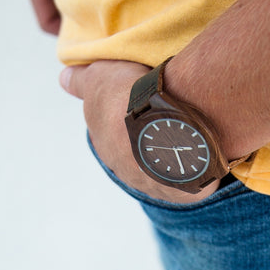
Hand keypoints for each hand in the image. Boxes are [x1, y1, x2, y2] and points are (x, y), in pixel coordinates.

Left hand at [59, 60, 219, 203]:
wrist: (160, 119)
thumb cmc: (124, 97)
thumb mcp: (97, 78)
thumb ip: (81, 81)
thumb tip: (63, 79)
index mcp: (106, 146)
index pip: (114, 136)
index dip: (127, 120)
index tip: (142, 105)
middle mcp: (127, 171)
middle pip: (139, 155)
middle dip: (151, 140)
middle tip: (170, 116)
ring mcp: (155, 184)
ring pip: (165, 168)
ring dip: (175, 154)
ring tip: (193, 131)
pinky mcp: (183, 191)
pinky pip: (192, 180)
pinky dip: (199, 167)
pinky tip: (206, 150)